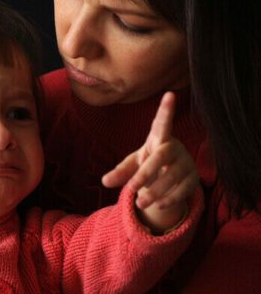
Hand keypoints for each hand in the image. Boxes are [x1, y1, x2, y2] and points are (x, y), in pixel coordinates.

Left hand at [102, 92, 198, 230]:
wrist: (169, 178)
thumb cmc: (148, 163)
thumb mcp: (132, 165)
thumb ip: (120, 172)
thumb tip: (104, 181)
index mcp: (158, 138)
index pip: (162, 123)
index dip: (166, 110)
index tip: (170, 94)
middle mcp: (174, 147)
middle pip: (161, 157)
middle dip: (146, 173)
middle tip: (131, 188)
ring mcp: (187, 163)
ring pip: (172, 176)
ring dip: (155, 191)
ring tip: (140, 202)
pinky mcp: (194, 179)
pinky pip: (183, 190)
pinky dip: (169, 199)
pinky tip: (157, 205)